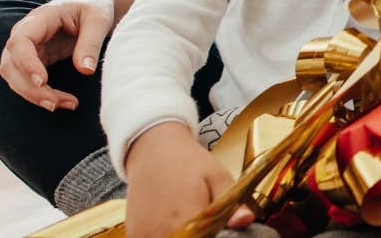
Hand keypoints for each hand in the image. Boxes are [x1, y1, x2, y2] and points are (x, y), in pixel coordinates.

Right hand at [0, 0, 117, 110]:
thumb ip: (91, 43)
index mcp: (40, 18)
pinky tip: (62, 102)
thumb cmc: (95, 7)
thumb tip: (85, 70)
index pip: (20, 42)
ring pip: (15, 77)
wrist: (94, 4)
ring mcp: (27, 48)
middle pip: (11, 65)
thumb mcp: (99, 20)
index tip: (44, 81)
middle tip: (56, 103)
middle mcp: (26, 33)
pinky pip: (27, 81)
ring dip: (34, 95)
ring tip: (66, 105)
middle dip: (29, 88)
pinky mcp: (34, 60)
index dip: (27, 63)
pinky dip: (41, 94)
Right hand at [125, 122, 252, 237]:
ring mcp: (144, 235)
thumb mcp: (217, 176)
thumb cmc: (189, 163)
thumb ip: (230, 203)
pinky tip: (173, 224)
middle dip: (201, 236)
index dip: (216, 235)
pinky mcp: (134, 235)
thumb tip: (246, 220)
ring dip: (184, 236)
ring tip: (190, 220)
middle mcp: (162, 231)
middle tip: (205, 223)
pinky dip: (166, 236)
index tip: (220, 229)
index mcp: (187, 217)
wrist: (152, 151)